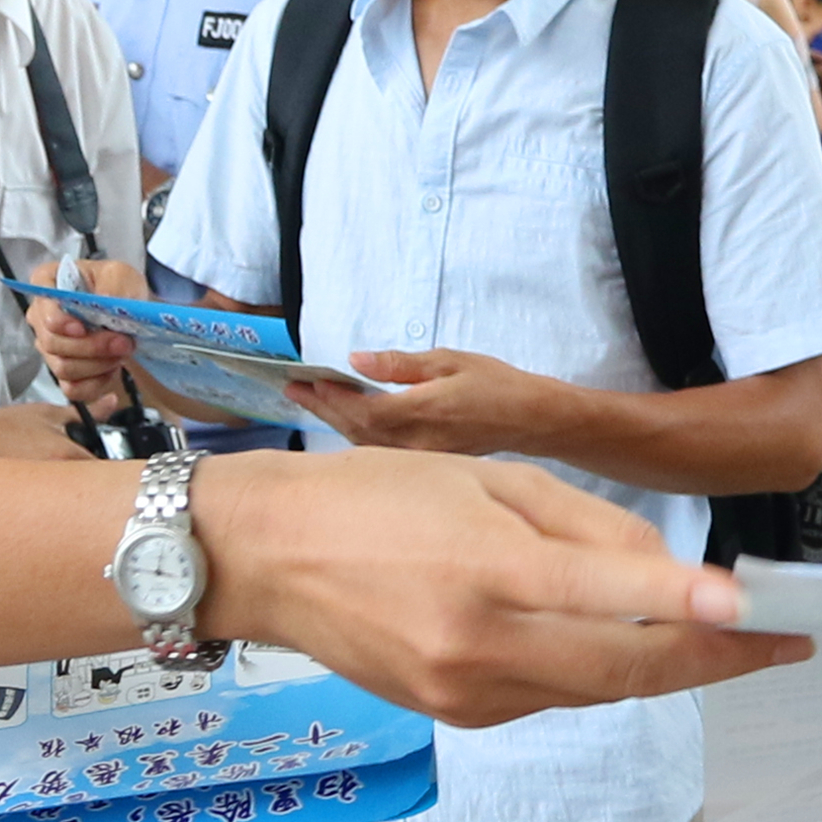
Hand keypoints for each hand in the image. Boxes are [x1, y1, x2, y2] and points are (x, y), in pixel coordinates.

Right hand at [26, 280, 140, 418]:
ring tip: (121, 353)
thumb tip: (104, 300)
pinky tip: (112, 372)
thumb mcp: (121, 274)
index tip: (82, 328)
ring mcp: (50, 347)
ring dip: (97, 365)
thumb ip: (113, 283)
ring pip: (63, 368)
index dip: (57, 320)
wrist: (129, 313)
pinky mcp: (64, 372)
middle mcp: (41, 316)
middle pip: (52, 342)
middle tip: (123, 343)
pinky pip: (72, 389)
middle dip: (91, 347)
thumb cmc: (118, 287)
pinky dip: (96, 385)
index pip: (41, 302)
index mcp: (47, 283)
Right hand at [199, 446, 799, 729]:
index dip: (693, 609)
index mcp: (488, 569)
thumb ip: (585, 526)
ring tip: (710, 632)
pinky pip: (548, 695)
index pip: (613, 597)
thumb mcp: (489, 478)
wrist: (265, 559)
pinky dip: (586, 668)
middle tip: (782, 645)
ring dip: (656, 663)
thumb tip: (664, 574)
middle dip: (714, 661)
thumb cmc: (376, 498)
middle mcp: (480, 646)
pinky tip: (596, 636)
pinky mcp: (455, 716)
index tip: (759, 612)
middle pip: (626, 672)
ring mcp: (466, 694)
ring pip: (594, 690)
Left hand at [296, 347, 555, 456]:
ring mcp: (419, 457)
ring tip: (312, 402)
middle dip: (322, 409)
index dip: (332, 397)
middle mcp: (415, 442)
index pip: (362, 410)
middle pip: (355, 430)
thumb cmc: (494, 384)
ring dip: (336, 422)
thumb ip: (399, 364)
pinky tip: (347, 422)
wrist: (529, 419)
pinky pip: (379, 451)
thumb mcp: (448, 361)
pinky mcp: (424, 461)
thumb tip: (356, 359)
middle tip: (292, 390)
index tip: (308, 380)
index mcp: (421, 412)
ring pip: (364, 443)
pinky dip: (357, 435)